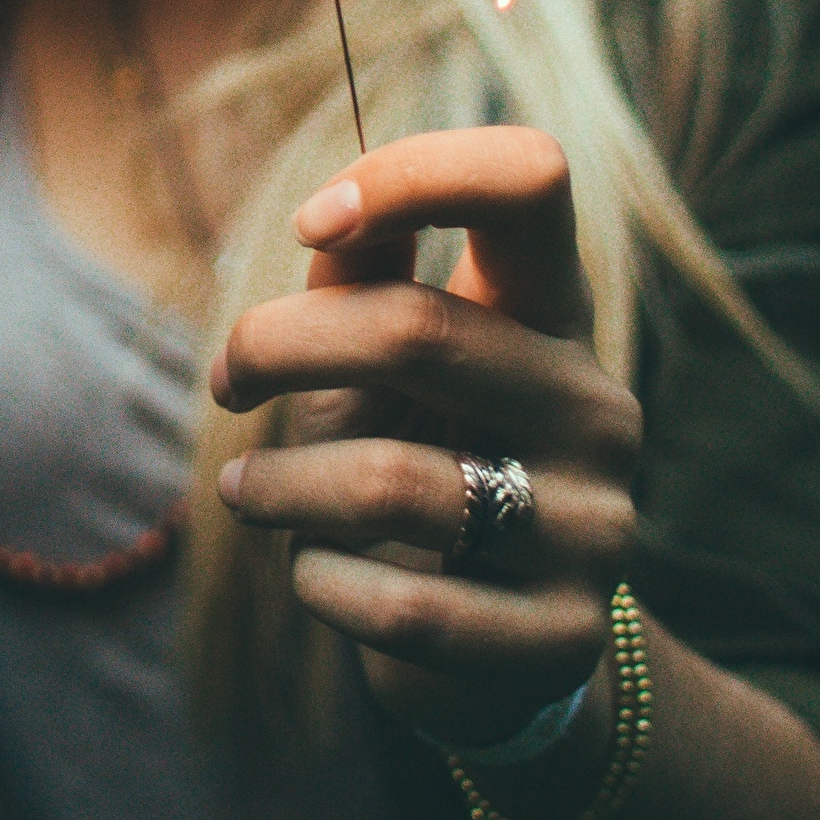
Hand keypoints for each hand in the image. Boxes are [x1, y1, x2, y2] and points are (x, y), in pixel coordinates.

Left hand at [208, 126, 642, 751]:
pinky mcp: (565, 637)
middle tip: (224, 381)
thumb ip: (361, 278)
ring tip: (249, 490)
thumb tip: (329, 217)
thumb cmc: (417, 461)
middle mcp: (593, 405)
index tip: (311, 221)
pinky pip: (406, 607)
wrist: (493, 645)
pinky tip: (314, 573)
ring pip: (391, 483)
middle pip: (416, 329)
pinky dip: (322, 583)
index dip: (412, 174)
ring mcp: (595, 523)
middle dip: (277, 346)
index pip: (531, 179)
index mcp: (553, 313)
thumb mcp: (384, 365)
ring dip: (280, 487)